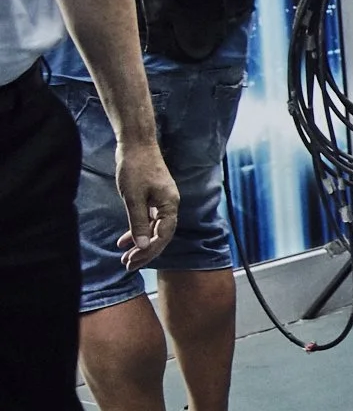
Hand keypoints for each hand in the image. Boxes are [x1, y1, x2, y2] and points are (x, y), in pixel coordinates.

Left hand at [115, 139, 179, 268]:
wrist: (136, 144)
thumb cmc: (135, 168)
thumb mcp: (133, 198)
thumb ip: (138, 223)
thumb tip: (142, 246)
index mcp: (169, 204)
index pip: (163, 235)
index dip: (149, 250)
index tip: (132, 261)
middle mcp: (169, 205)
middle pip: (160, 235)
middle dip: (145, 252)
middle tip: (128, 265)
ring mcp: (162, 201)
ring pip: (154, 229)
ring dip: (140, 244)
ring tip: (125, 257)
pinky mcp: (153, 198)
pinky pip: (148, 220)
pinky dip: (137, 231)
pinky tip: (124, 241)